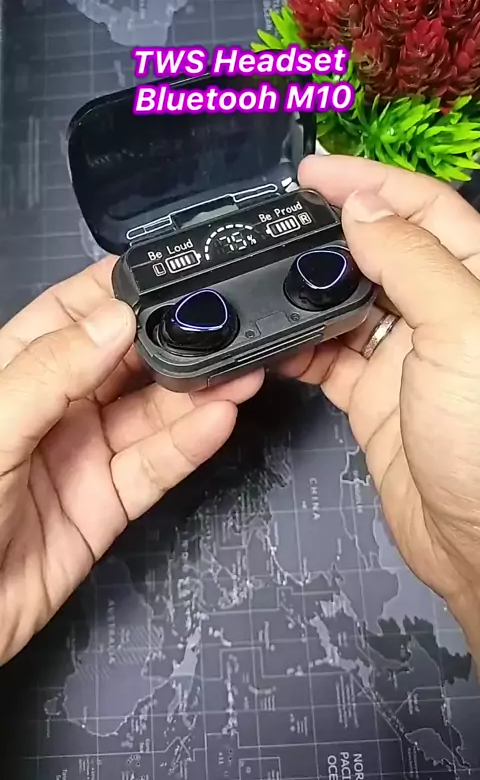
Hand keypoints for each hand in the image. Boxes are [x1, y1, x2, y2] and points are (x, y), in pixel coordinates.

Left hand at [0, 258, 263, 663]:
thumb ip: (51, 371)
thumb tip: (114, 319)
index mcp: (14, 373)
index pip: (72, 315)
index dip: (120, 294)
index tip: (170, 274)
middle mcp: (53, 408)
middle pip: (124, 363)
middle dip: (174, 342)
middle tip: (223, 324)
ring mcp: (82, 456)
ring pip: (150, 414)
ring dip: (197, 392)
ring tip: (240, 369)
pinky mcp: (105, 505)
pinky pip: (154, 467)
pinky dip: (189, 444)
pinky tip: (219, 418)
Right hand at [278, 154, 479, 664]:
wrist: (478, 542)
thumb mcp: (461, 331)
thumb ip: (411, 262)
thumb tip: (363, 207)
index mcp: (474, 281)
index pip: (420, 209)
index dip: (368, 182)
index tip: (311, 174)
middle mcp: (439, 310)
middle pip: (377, 251)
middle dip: (327, 232)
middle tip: (271, 221)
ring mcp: (403, 354)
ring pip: (344, 303)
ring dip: (303, 290)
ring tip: (256, 275)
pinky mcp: (372, 395)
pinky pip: (325, 357)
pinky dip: (294, 346)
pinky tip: (263, 337)